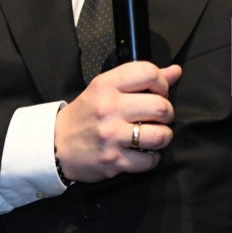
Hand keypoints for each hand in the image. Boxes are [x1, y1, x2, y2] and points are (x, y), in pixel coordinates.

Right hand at [54, 62, 181, 182]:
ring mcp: (112, 136)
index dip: (162, 82)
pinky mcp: (114, 161)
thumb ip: (140, 78)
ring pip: (160, 135)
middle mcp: (109, 109)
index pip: (148, 73)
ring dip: (163, 136)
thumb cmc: (86, 114)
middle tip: (158, 117)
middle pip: (160, 106)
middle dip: (167, 113)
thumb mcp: (106, 88)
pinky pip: (150, 160)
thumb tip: (175, 71)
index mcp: (106, 86)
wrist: (56, 145)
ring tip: (154, 135)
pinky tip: (142, 152)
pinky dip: (152, 158)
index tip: (158, 92)